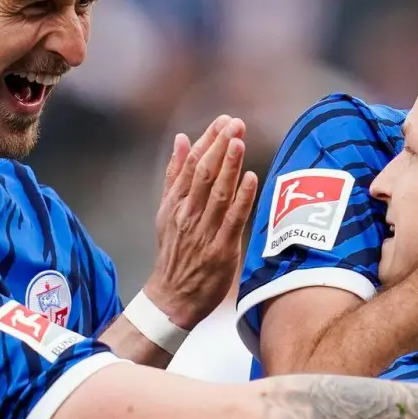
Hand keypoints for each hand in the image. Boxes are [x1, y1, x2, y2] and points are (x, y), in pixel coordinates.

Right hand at [143, 116, 260, 328]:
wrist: (171, 297)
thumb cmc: (175, 253)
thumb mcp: (167, 212)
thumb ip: (174, 176)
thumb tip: (181, 139)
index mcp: (175, 203)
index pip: (190, 164)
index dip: (208, 140)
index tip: (223, 121)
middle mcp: (187, 214)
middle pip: (203, 173)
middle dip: (220, 146)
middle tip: (235, 123)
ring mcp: (203, 232)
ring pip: (217, 192)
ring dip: (229, 166)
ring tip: (239, 141)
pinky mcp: (220, 249)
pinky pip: (232, 220)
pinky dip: (241, 198)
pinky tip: (251, 179)